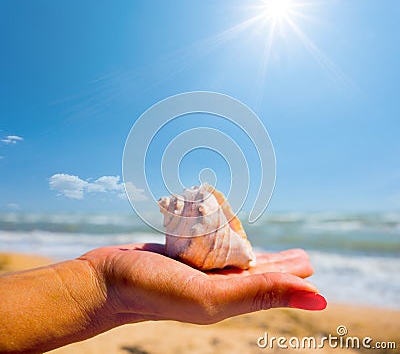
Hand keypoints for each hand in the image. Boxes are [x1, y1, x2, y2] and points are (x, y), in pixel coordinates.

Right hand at [79, 243, 325, 325]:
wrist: (106, 279)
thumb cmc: (153, 291)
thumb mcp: (210, 296)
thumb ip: (261, 294)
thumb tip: (319, 295)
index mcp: (228, 296)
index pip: (270, 285)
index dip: (292, 277)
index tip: (310, 266)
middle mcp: (216, 282)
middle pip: (257, 270)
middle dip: (280, 264)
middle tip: (301, 257)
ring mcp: (198, 267)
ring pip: (234, 253)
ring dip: (255, 247)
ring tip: (270, 246)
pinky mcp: (181, 251)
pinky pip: (210, 239)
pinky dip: (224, 232)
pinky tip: (228, 228)